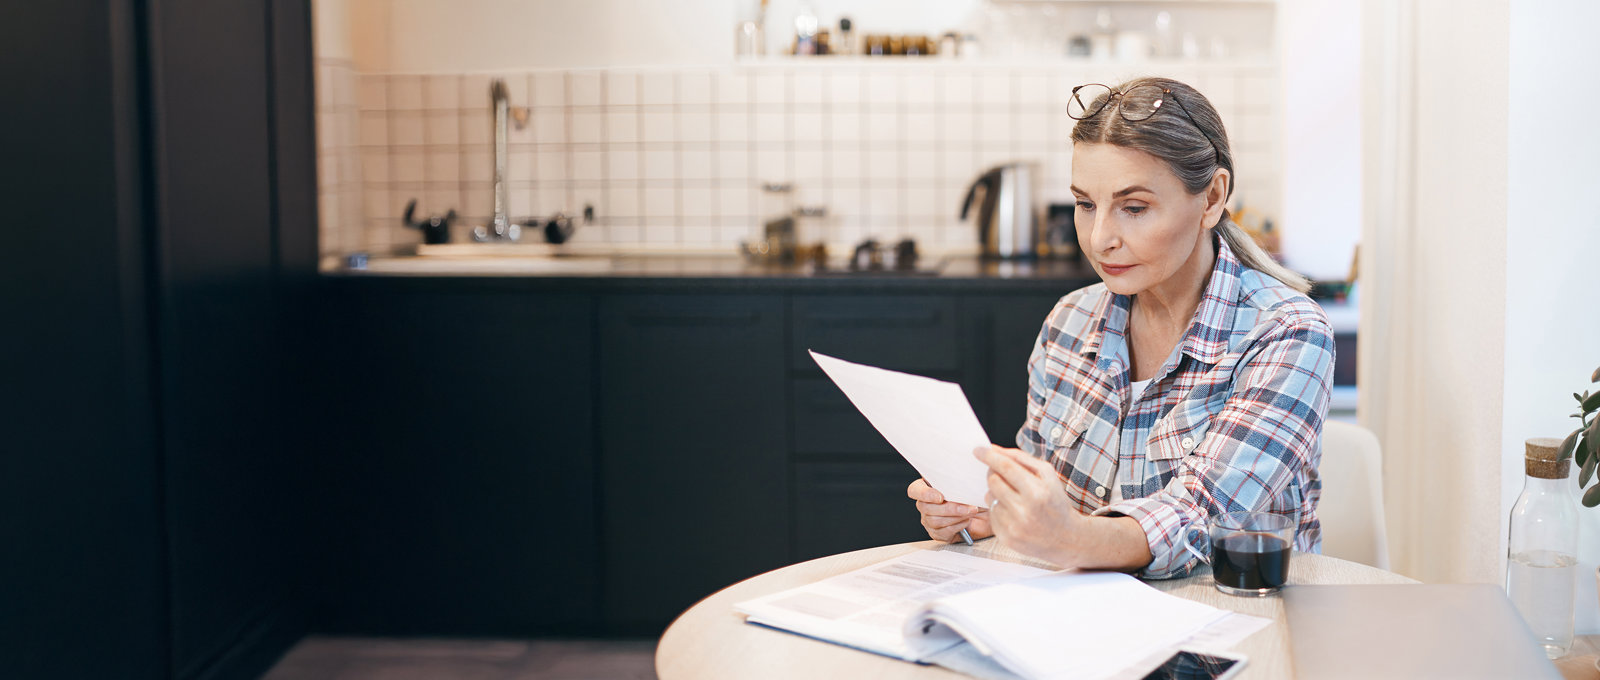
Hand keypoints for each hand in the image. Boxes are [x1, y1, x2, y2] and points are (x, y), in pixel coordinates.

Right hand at [907, 478, 992, 542]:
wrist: (987, 511)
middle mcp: (926, 504)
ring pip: (934, 520)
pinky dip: (957, 526)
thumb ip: (955, 482)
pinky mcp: (938, 533)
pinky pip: (942, 532)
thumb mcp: (966, 484)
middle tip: (967, 506)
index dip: (924, 494)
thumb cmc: (974, 495)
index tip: (940, 497)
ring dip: (955, 517)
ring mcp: (929, 520)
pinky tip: (966, 521)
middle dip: (949, 508)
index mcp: (928, 487)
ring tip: (970, 512)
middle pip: (925, 507)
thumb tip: (955, 482)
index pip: (914, 490)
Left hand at [976, 444, 1085, 565]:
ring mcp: (1014, 527)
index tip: (978, 449)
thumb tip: (994, 449)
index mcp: (1037, 492)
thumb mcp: (1048, 475)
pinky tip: (1013, 512)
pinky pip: (991, 514)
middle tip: (999, 472)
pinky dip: (998, 509)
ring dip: (996, 492)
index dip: (989, 456)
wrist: (1067, 539)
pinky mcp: (1006, 538)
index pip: (1006, 468)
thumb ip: (1021, 458)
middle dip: (993, 472)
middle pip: (993, 481)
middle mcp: (1024, 511)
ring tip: (1014, 497)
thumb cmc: (1056, 503)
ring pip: (989, 497)